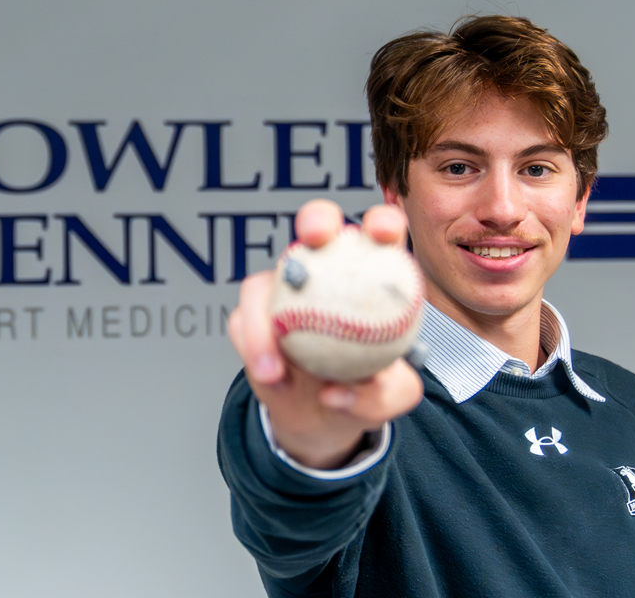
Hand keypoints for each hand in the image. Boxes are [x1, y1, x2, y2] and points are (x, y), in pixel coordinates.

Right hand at [227, 199, 423, 469]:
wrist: (323, 414)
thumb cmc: (364, 389)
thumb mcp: (391, 398)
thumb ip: (381, 394)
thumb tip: (337, 391)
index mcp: (370, 272)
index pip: (381, 233)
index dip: (383, 223)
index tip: (385, 235)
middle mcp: (323, 269)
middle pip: (316, 225)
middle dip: (316, 219)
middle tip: (315, 240)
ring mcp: (282, 290)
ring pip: (262, 282)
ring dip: (264, 324)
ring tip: (275, 371)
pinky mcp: (251, 316)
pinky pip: (243, 324)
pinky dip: (254, 350)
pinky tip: (272, 378)